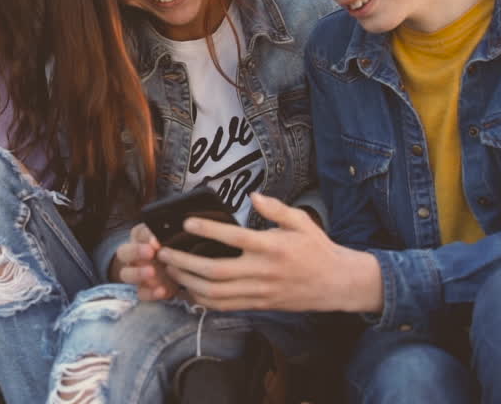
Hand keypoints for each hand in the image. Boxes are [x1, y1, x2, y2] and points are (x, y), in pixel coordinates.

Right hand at [111, 223, 178, 300]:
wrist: (175, 269)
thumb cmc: (172, 248)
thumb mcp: (172, 238)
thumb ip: (170, 234)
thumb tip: (176, 228)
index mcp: (139, 238)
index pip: (138, 234)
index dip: (146, 236)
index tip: (157, 241)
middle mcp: (132, 256)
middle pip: (124, 252)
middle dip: (136, 252)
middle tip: (150, 252)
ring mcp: (135, 274)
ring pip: (126, 274)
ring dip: (138, 273)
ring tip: (152, 273)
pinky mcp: (143, 290)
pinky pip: (140, 293)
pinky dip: (150, 293)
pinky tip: (162, 291)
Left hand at [155, 193, 382, 312]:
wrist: (336, 283)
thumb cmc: (317, 249)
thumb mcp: (301, 221)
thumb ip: (275, 208)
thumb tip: (252, 196)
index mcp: (271, 247)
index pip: (233, 238)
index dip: (207, 229)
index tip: (186, 222)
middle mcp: (262, 271)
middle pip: (215, 271)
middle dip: (185, 261)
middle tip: (164, 252)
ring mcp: (258, 291)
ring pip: (215, 293)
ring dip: (188, 282)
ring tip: (171, 269)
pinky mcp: (258, 304)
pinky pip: (224, 306)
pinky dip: (202, 300)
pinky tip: (189, 288)